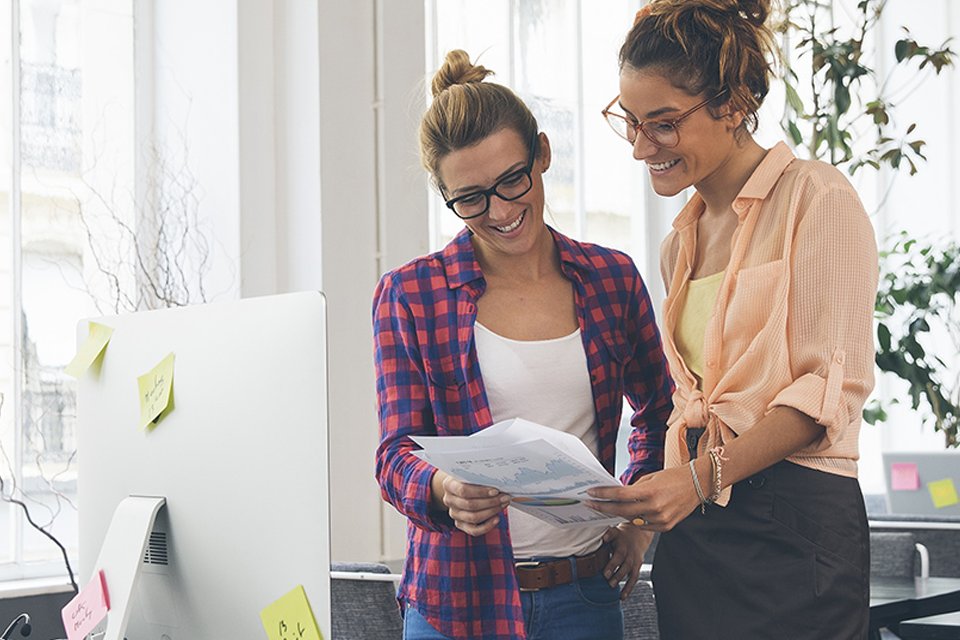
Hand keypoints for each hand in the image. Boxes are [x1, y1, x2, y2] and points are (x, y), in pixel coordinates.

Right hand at [431, 470, 510, 536]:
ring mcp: (454, 513)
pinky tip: (496, 518)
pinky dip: (487, 526)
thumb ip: (480, 477)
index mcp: (449, 485)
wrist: (459, 486)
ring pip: (473, 517)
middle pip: (470, 505)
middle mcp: (449, 500)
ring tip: (502, 505)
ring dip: (491, 512)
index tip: (496, 491)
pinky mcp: (460, 524)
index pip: (463, 490)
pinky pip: (474, 530)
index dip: (480, 492)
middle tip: (504, 497)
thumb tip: (499, 481)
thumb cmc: (468, 479)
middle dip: (491, 502)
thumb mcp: (470, 473)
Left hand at [586, 459, 709, 532]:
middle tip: (590, 504)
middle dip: (603, 507)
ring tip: (606, 508)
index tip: (590, 493)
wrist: (698, 484)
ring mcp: (660, 519)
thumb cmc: (674, 477)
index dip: (602, 494)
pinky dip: (635, 520)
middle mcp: (655, 507)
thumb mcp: (651, 478)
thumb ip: (634, 488)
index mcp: (650, 491)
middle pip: (621, 510)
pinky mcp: (665, 527)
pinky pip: (643, 526)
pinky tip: (628, 514)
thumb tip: (616, 494)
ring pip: (631, 520)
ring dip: (617, 514)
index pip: (619, 495)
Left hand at [601, 524, 653, 599]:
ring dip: (623, 583)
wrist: (638, 534)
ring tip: (614, 589)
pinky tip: (622, 596)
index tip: (605, 574)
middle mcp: (631, 554)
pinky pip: (634, 578)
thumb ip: (608, 535)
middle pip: (626, 565)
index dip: (613, 565)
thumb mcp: (615, 531)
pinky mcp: (637, 567)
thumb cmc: (621, 535)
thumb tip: (603, 538)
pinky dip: (629, 588)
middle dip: (618, 575)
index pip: (619, 556)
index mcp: (624, 546)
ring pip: (631, 573)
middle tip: (609, 582)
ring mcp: (635, 561)